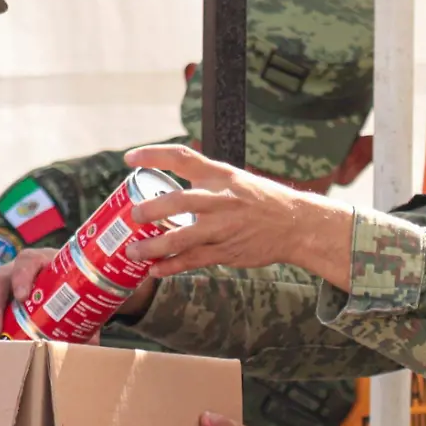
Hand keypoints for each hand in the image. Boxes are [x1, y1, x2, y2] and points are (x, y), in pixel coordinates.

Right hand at [0, 246, 159, 341]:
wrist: (75, 282)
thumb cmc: (78, 289)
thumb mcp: (82, 300)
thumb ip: (86, 322)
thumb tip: (91, 349)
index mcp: (41, 261)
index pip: (27, 261)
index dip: (22, 277)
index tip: (22, 297)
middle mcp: (17, 269)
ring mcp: (4, 283)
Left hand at [123, 144, 354, 286]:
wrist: (296, 224)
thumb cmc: (262, 201)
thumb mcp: (236, 180)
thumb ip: (207, 181)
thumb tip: (173, 183)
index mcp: (220, 175)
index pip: (182, 157)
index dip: (153, 156)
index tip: (129, 159)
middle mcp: (220, 199)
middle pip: (179, 201)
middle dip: (151, 209)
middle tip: (133, 215)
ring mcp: (223, 227)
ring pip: (182, 237)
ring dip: (154, 246)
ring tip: (133, 252)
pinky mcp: (226, 251)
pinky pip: (193, 260)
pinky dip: (172, 266)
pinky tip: (155, 270)